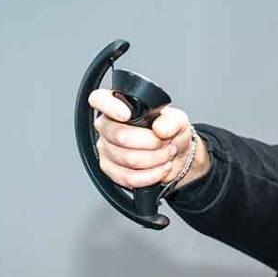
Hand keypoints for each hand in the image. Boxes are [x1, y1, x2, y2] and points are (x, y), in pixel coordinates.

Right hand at [89, 89, 203, 189]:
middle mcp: (107, 126)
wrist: (175, 155)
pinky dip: (150, 175)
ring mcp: (106, 149)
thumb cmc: (170, 132)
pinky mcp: (110, 170)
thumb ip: (172, 121)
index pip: (99, 99)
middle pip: (120, 136)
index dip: (110, 106)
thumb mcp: (178, 120)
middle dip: (151, 143)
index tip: (127, 115)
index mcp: (118, 106)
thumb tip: (160, 129)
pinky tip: (160, 168)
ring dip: (155, 159)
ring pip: (127, 159)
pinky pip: (127, 177)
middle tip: (165, 142)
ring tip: (166, 154)